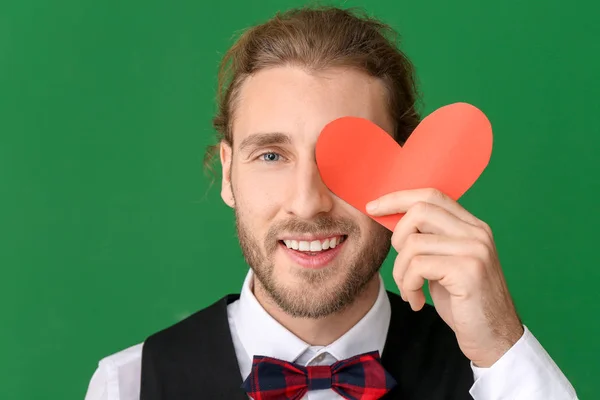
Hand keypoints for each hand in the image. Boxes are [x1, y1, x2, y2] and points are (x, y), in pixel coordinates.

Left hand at [366, 188, 523, 367]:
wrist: (495, 339)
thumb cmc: (464, 302)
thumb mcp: (445, 263)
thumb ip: (429, 239)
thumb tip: (393, 219)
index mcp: (472, 226)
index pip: (431, 195)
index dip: (398, 198)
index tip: (373, 208)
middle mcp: (477, 232)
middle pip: (419, 211)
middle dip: (397, 238)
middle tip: (402, 267)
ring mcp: (475, 250)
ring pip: (412, 243)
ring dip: (400, 272)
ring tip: (410, 290)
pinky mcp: (468, 271)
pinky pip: (417, 266)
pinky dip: (408, 285)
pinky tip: (416, 300)